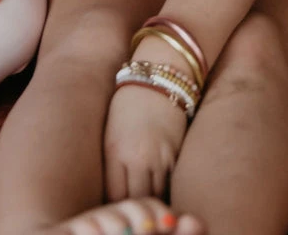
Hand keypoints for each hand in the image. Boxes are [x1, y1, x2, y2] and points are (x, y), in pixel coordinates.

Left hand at [103, 76, 189, 201]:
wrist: (160, 77)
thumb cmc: (130, 101)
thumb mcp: (112, 130)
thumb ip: (113, 160)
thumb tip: (113, 190)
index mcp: (115, 151)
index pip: (113, 194)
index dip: (116, 205)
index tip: (117, 208)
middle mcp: (136, 157)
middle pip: (135, 198)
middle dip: (134, 206)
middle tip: (134, 211)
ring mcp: (158, 157)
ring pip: (155, 194)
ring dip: (151, 200)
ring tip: (149, 205)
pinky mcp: (175, 153)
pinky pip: (170, 182)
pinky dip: (166, 189)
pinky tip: (163, 192)